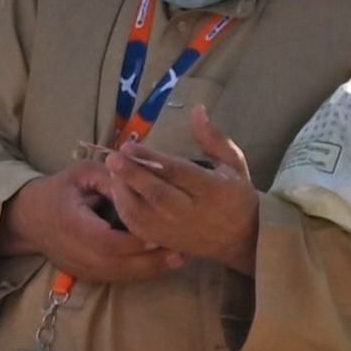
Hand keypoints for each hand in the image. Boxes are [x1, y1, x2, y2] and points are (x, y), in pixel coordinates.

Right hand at [0, 162, 175, 282]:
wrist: (29, 218)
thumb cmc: (59, 190)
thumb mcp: (81, 174)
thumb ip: (109, 180)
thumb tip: (139, 183)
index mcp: (70, 223)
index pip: (105, 241)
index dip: (133, 242)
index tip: (159, 234)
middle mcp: (74, 251)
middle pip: (116, 264)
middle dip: (150, 261)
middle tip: (181, 252)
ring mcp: (79, 267)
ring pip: (117, 276)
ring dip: (149, 270)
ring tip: (178, 259)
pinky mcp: (85, 275)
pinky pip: (115, 279)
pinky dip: (139, 274)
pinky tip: (161, 266)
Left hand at [97, 113, 262, 270]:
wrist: (239, 240)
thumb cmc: (235, 196)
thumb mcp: (234, 164)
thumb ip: (213, 138)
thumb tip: (197, 109)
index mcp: (212, 190)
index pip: (178, 174)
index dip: (152, 160)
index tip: (130, 146)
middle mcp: (192, 212)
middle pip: (157, 194)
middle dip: (131, 175)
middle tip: (112, 157)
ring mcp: (176, 229)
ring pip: (142, 212)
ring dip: (122, 190)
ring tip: (112, 170)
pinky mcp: (164, 241)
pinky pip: (137, 227)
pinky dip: (123, 208)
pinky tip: (118, 190)